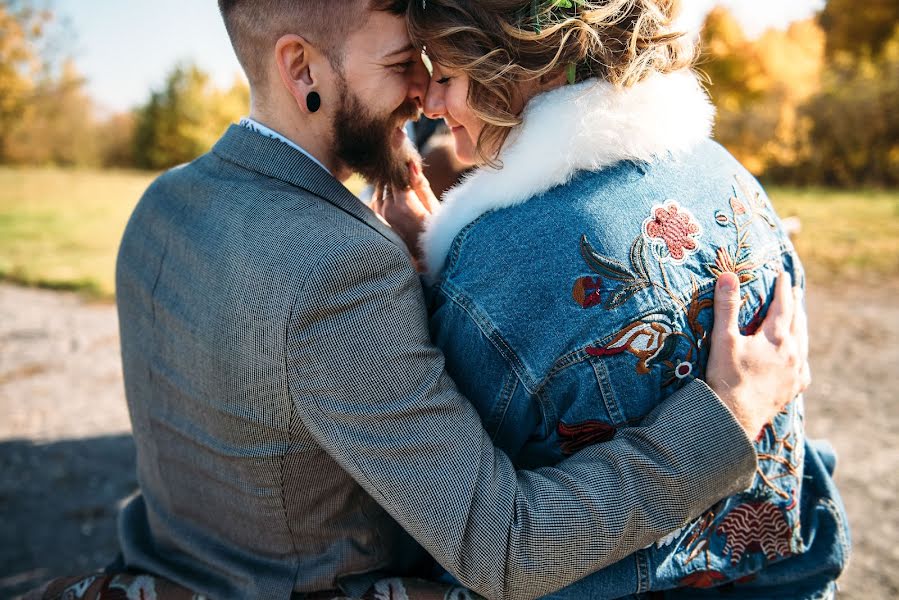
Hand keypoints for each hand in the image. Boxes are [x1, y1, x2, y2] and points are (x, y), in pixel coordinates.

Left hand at [372, 161, 437, 260]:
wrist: (425, 258)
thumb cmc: (435, 232)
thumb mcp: (433, 207)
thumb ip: (420, 185)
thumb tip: (411, 164)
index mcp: (404, 203)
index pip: (396, 172)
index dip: (401, 162)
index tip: (406, 155)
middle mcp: (388, 208)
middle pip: (387, 178)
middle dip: (395, 170)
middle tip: (404, 164)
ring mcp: (380, 215)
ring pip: (380, 187)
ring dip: (387, 180)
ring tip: (401, 180)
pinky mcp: (377, 220)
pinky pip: (375, 198)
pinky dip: (382, 192)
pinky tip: (392, 192)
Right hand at [705, 271, 809, 438]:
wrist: (734, 417)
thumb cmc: (727, 376)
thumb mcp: (723, 339)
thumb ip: (727, 307)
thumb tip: (728, 275)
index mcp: (776, 339)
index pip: (782, 306)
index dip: (782, 288)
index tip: (782, 274)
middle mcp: (792, 353)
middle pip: (797, 322)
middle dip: (795, 304)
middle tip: (795, 290)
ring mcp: (795, 373)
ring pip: (803, 343)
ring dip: (801, 326)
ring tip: (799, 317)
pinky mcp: (793, 389)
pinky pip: (803, 368)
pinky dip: (802, 356)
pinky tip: (800, 358)